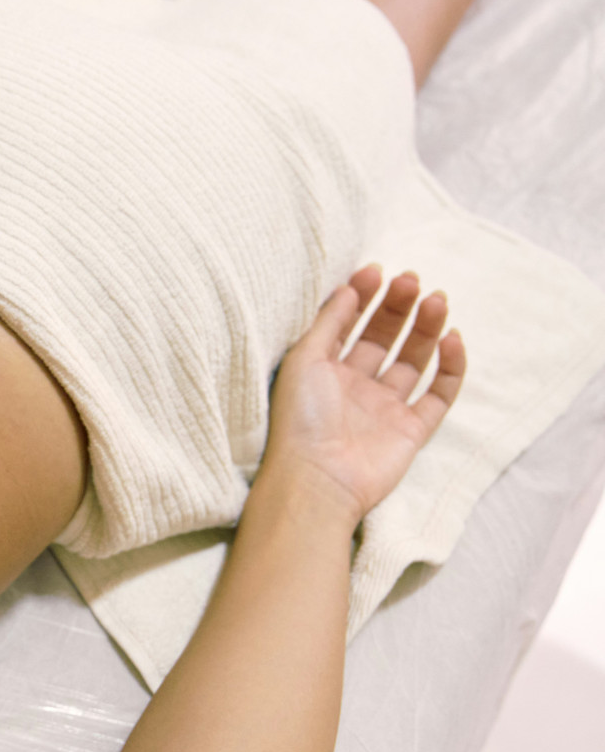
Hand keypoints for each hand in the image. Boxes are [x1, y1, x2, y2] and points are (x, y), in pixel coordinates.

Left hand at [263, 266, 465, 523]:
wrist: (316, 480)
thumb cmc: (300, 419)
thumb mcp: (304, 360)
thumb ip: (328, 322)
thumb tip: (347, 286)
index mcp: (323, 372)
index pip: (348, 326)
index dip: (363, 297)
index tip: (376, 271)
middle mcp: (354, 389)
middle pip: (384, 339)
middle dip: (398, 307)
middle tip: (410, 279)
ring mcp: (384, 410)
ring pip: (414, 360)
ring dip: (426, 327)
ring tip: (436, 297)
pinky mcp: (412, 431)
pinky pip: (439, 394)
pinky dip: (450, 367)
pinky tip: (452, 337)